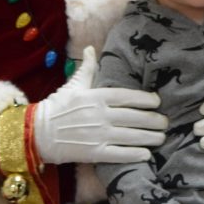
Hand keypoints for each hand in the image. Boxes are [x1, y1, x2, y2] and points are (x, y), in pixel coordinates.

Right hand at [34, 46, 166, 164]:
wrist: (37, 132)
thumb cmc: (57, 107)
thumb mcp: (73, 85)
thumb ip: (86, 68)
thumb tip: (90, 48)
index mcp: (96, 96)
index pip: (127, 96)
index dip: (145, 99)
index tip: (157, 101)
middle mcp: (100, 115)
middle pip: (134, 117)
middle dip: (153, 120)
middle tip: (165, 122)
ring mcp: (97, 134)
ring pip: (131, 136)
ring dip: (149, 137)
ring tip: (161, 137)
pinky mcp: (93, 153)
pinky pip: (119, 154)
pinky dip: (134, 154)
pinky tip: (147, 154)